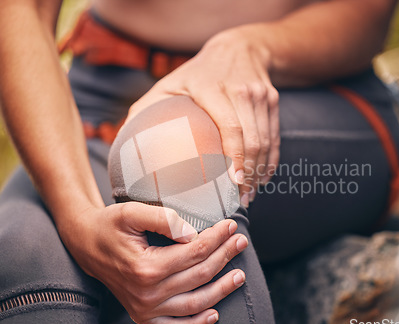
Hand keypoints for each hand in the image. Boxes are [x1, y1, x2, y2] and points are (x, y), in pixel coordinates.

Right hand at [58, 202, 247, 323]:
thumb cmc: (110, 225)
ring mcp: (145, 309)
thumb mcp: (132, 212)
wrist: (85, 244)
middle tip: (240, 242)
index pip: (194, 253)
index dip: (217, 238)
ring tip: (239, 275)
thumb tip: (193, 234)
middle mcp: (146, 293)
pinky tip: (214, 314)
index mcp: (145, 267)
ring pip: (194, 303)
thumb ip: (164, 219)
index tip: (231, 226)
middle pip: (199, 276)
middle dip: (225, 257)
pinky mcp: (143, 316)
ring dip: (221, 290)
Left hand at [128, 27, 280, 205]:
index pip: (231, 126)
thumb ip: (145, 110)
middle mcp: (242, 91)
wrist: (239, 48)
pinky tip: (262, 178)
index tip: (232, 181)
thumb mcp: (168, 84)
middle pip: (252, 139)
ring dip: (259, 172)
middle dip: (248, 173)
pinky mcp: (272, 102)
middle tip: (239, 199)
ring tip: (248, 195)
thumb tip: (123, 142)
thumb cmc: (196, 73)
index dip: (234, 156)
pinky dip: (270, 161)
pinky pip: (275, 137)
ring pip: (266, 141)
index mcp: (213, 88)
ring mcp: (261, 96)